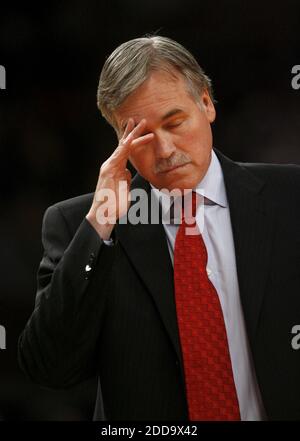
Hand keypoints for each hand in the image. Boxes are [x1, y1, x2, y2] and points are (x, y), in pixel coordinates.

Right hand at [86, 118, 153, 239]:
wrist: (104, 215)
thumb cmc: (114, 206)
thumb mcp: (124, 190)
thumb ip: (126, 180)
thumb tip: (128, 173)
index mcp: (117, 169)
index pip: (126, 151)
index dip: (135, 140)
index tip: (144, 131)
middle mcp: (112, 165)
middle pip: (123, 145)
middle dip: (133, 132)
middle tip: (142, 120)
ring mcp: (109, 167)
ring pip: (123, 147)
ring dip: (132, 135)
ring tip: (141, 124)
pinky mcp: (108, 170)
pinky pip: (118, 156)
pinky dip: (125, 146)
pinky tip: (131, 139)